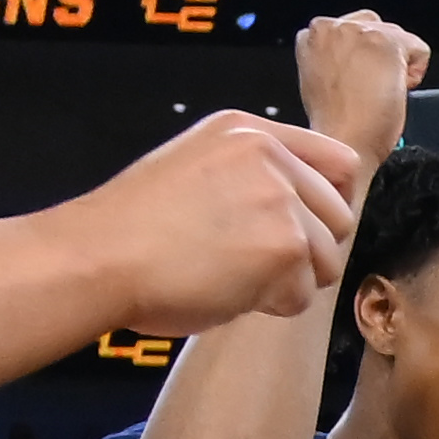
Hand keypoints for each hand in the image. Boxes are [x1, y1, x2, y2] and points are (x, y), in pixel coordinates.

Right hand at [88, 110, 365, 337]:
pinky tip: (226, 291)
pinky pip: (303, 296)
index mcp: (249, 132)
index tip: (305, 228)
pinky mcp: (285, 248)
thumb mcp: (194, 165)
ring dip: (288, 281)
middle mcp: (271, 157)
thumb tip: (300, 207)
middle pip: (340, 216)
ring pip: (327, 259)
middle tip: (255, 264)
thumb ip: (251, 174)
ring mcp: (282, 201)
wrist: (98, 257)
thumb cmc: (130, 227)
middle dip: (308, 250)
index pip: (338, 162)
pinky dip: (271, 306)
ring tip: (232, 277)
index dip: (327, 203)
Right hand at [290, 5, 433, 154]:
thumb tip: (354, 56)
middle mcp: (333, 26)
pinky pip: (419, 48)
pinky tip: (394, 92)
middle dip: (379, 56)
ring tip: (377, 92)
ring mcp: (360, 32)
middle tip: (368, 90)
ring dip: (395, 63)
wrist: (342, 143)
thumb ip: (333, 56)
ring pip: (397, 36)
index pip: (351, 30)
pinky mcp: (387, 43)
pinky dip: (416, 72)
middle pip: (376, 28)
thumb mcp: (320, 78)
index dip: (359, 58)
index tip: (356, 80)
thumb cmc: (332, 124)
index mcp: (311, 35)